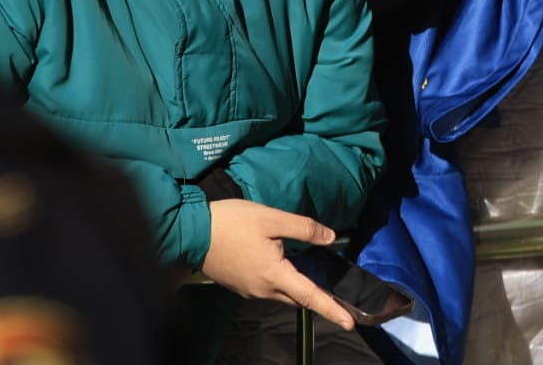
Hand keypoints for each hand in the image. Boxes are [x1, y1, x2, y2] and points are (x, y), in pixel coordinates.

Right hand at [200, 199, 354, 328]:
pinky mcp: (240, 285)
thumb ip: (303, 229)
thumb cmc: (233, 223)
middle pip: (297, 297)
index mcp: (274, 275)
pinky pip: (268, 288)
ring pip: (283, 293)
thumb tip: (330, 238)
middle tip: (338, 297)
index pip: (310, 296)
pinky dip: (283, 282)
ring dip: (299, 288)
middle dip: (318, 299)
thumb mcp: (271, 218)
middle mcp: (263, 290)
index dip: (332, 309)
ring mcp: (250, 290)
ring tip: (314, 277)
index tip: (350, 323)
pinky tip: (284, 266)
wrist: (192, 233)